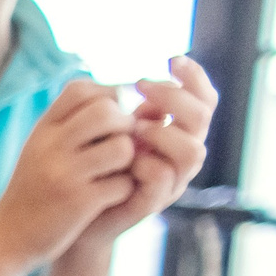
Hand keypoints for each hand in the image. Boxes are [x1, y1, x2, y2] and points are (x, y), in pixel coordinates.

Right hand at [0, 79, 139, 268]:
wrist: (7, 237)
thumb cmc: (33, 189)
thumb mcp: (41, 148)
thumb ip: (70, 121)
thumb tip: (118, 91)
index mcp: (41, 130)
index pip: (80, 89)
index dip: (104, 96)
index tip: (107, 119)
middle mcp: (50, 147)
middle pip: (107, 111)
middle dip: (123, 126)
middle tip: (117, 145)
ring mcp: (64, 174)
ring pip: (122, 146)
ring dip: (128, 160)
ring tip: (114, 171)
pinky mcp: (79, 202)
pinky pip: (123, 183)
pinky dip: (122, 190)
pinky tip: (107, 197)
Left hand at [75, 55, 216, 248]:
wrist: (71, 216)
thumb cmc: (91, 168)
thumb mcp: (109, 131)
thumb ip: (128, 109)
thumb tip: (136, 83)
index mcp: (178, 133)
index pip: (204, 99)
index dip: (195, 76)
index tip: (170, 59)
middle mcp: (180, 155)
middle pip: (202, 117)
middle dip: (173, 96)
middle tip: (141, 86)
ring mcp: (170, 181)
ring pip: (192, 151)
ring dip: (163, 132)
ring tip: (133, 127)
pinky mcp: (151, 203)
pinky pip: (162, 178)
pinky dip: (146, 163)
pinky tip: (126, 156)